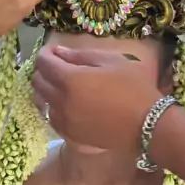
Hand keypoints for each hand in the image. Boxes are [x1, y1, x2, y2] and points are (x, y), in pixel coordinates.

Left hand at [32, 45, 160, 151]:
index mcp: (70, 79)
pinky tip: (64, 104)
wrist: (146, 124)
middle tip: (55, 66)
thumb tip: (59, 52)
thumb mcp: (111, 61)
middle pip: (38, 81)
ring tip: (57, 85)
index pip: (44, 63)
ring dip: (44, 89)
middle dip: (43, 70)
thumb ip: (81, 55)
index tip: (53, 51)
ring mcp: (63, 120)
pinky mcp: (69, 134)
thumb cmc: (133, 87)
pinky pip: (50, 117)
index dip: (45, 54)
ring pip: (40, 100)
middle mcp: (61, 100)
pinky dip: (51, 107)